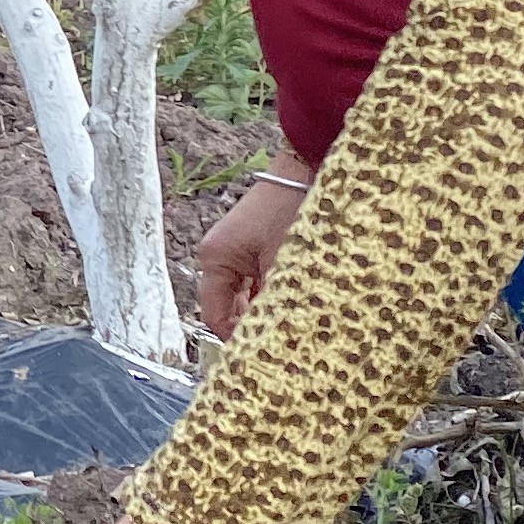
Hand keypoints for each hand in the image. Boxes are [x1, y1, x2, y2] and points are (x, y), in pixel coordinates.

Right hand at [190, 171, 307, 340]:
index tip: (261, 355)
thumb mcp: (284, 266)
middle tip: (281, 342)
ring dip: (263, 310)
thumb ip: (273, 305)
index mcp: (215, 259)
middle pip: (227, 307)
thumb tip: (274, 343)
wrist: (309, 168)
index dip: (236, 339)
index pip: (215, 316)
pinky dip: (269, 294)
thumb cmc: (293, 212)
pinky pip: (254, 281)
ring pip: (243, 296)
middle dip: (252, 325)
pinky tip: (291, 302)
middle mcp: (218, 255)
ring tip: (289, 323)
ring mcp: (234, 249)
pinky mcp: (252, 245)